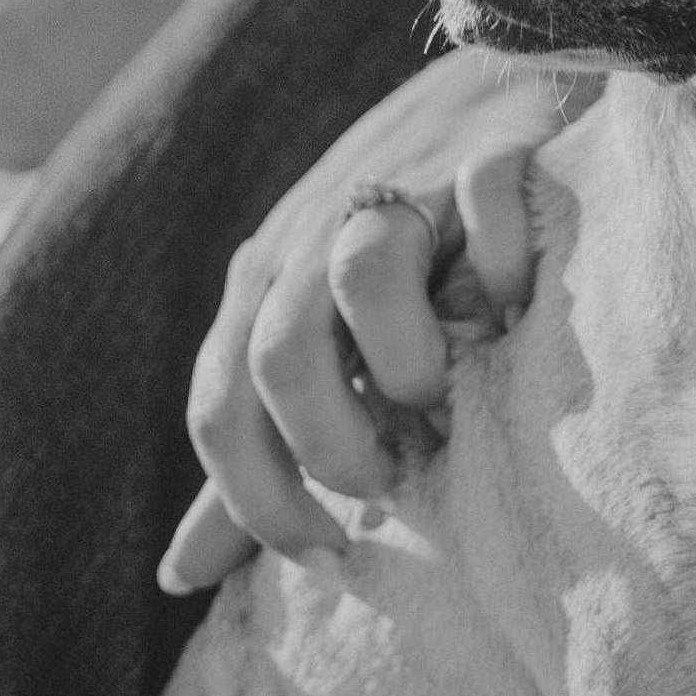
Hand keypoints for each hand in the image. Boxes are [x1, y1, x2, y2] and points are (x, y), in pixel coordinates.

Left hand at [160, 54, 569, 589]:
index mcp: (261, 291)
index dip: (258, 500)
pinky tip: (519, 306)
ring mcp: (402, 188)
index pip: (217, 409)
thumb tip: (176, 577)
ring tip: (448, 391)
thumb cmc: (397, 268)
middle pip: (279, 351)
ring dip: (409, 357)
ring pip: (364, 270)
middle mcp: (313, 236)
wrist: (490, 118)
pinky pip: (486, 206)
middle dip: (332, 444)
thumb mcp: (309, 355)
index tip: (327, 554)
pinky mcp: (491, 156)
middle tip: (390, 479)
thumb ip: (254, 462)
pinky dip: (504, 269)